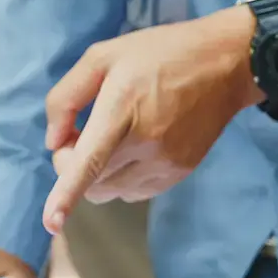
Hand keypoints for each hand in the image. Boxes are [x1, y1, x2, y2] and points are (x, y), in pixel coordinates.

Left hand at [41, 7, 255, 232]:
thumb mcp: (103, 56)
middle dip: (73, 167)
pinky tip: (133, 150)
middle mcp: (145, 144)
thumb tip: (53, 141)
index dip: (66, 194)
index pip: (90, 161)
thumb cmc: (159, 53)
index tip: (51, 223)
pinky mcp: (177, 174)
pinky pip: (133, 193)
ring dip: (97, 175)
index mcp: (122, 108)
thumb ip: (67, 97)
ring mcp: (164, 164)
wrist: (226, 65)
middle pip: (91, 183)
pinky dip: (120, 179)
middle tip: (79, 135)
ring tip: (110, 141)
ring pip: (110, 192)